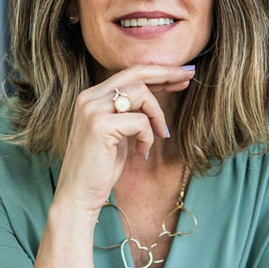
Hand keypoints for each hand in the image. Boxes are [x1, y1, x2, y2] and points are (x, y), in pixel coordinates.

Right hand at [54, 65, 194, 216]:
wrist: (78, 196)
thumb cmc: (100, 168)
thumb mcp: (117, 133)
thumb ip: (128, 112)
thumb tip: (154, 95)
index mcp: (91, 97)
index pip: (129, 73)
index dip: (157, 72)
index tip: (180, 74)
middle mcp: (89, 97)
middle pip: (136, 72)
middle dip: (166, 73)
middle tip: (190, 76)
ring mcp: (93, 110)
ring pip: (141, 94)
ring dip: (158, 115)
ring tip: (162, 134)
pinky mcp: (100, 126)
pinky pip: (140, 122)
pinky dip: (148, 137)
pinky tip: (143, 152)